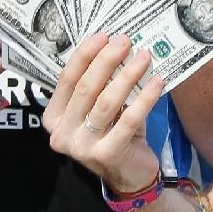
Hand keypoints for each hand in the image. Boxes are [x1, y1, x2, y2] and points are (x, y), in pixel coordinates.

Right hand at [45, 35, 167, 194]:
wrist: (129, 176)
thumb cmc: (114, 134)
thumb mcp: (101, 108)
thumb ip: (102, 84)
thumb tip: (117, 45)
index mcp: (54, 118)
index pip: (67, 80)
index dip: (85, 55)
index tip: (103, 35)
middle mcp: (61, 133)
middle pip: (86, 88)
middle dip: (107, 60)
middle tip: (125, 41)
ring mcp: (81, 147)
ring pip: (106, 102)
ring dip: (127, 75)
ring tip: (144, 57)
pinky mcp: (106, 154)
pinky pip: (128, 120)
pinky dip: (145, 98)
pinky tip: (158, 82)